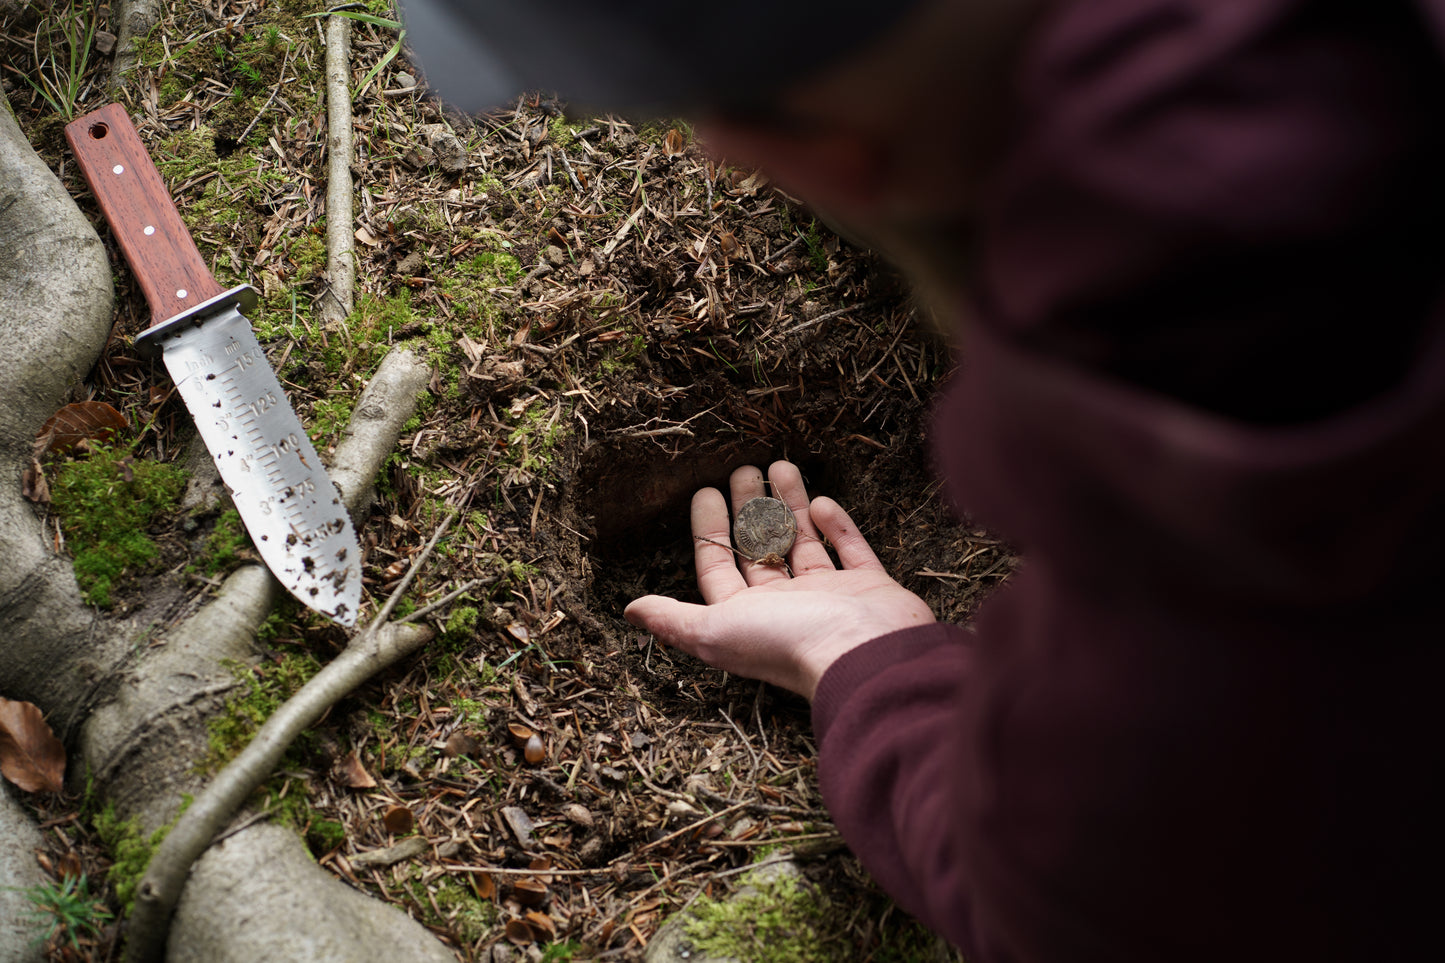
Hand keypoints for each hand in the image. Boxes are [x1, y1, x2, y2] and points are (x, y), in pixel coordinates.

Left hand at [624, 461, 934, 698]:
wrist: (866, 656)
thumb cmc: (788, 644)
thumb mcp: (715, 631)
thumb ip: (673, 619)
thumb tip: (629, 610)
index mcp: (747, 616)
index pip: (719, 567)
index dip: (709, 531)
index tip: (704, 492)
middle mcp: (786, 606)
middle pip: (761, 548)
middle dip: (750, 509)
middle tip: (743, 470)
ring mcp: (830, 596)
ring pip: (805, 542)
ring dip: (790, 505)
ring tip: (780, 466)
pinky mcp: (869, 586)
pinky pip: (851, 550)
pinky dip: (837, 526)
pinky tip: (821, 501)